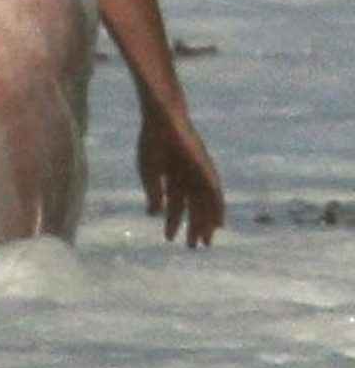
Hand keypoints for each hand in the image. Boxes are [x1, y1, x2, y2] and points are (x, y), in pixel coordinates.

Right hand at [137, 114, 223, 246]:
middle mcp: (188, 177)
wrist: (162, 120)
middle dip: (192, 226)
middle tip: (192, 246)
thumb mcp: (148, 172)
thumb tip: (154, 214)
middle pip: (193, 206)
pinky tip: (218, 221)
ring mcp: (198, 172)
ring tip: (207, 240)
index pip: (174, 204)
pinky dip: (217, 207)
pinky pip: (215, 191)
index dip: (171, 222)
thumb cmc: (152, 141)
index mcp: (172, 177)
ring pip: (206, 202)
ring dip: (207, 221)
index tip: (169, 239)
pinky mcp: (206, 168)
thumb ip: (153, 193)